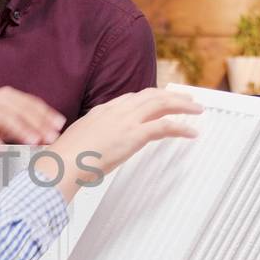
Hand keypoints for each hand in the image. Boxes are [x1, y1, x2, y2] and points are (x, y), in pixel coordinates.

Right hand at [0, 87, 66, 152]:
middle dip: (36, 122)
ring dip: (18, 129)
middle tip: (51, 137)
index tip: (60, 126)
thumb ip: (18, 127)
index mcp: (3, 97)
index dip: (45, 113)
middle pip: (18, 109)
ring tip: (32, 141)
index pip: (28, 103)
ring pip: (0, 116)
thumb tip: (44, 138)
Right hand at [39, 88, 202, 202]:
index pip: (132, 98)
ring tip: (196, 110)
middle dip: (171, 96)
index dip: (150, 97)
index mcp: (102, 111)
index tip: (159, 100)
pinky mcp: (134, 135)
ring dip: (182, 106)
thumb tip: (96, 146)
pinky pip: (165, 126)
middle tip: (186, 100)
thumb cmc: (66, 159)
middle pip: (150, 95)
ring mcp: (126, 121)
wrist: (63, 163)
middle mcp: (116, 111)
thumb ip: (92, 138)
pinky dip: (181, 127)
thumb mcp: (79, 141)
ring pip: (161, 104)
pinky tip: (191, 132)